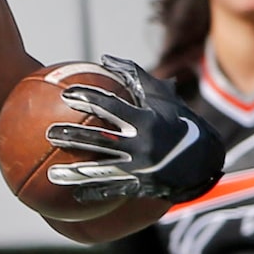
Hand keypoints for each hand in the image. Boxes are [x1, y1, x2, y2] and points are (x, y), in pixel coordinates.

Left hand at [44, 56, 223, 205]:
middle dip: (72, 137)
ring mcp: (139, 168)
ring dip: (75, 173)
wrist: (203, 159)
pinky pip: (113, 191)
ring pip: (101, 170)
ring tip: (52, 175)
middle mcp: (140, 144)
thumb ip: (134, 77)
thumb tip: (105, 58)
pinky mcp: (140, 186)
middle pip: (99, 140)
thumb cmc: (177, 121)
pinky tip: (74, 196)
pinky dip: (93, 192)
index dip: (88, 98)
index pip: (110, 106)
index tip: (66, 94)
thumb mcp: (161, 98)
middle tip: (50, 133)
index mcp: (144, 120)